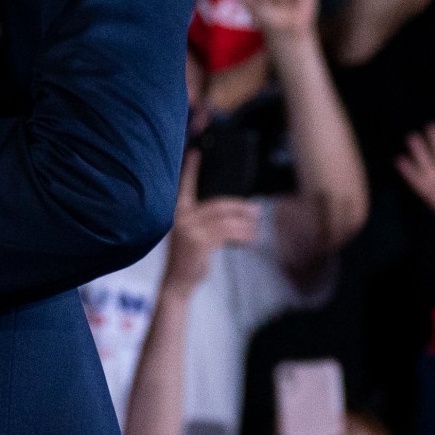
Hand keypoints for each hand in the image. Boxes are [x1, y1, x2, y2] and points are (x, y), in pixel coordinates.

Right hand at [163, 155, 261, 293]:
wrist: (177, 282)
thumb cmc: (188, 257)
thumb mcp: (192, 234)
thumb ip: (204, 221)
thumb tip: (233, 212)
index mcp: (177, 211)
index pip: (184, 185)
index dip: (190, 169)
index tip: (195, 152)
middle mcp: (181, 217)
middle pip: (217, 204)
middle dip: (240, 206)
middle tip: (255, 210)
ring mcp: (189, 229)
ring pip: (225, 219)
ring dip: (245, 222)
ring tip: (256, 226)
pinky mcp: (198, 242)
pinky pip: (227, 233)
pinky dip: (243, 234)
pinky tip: (250, 237)